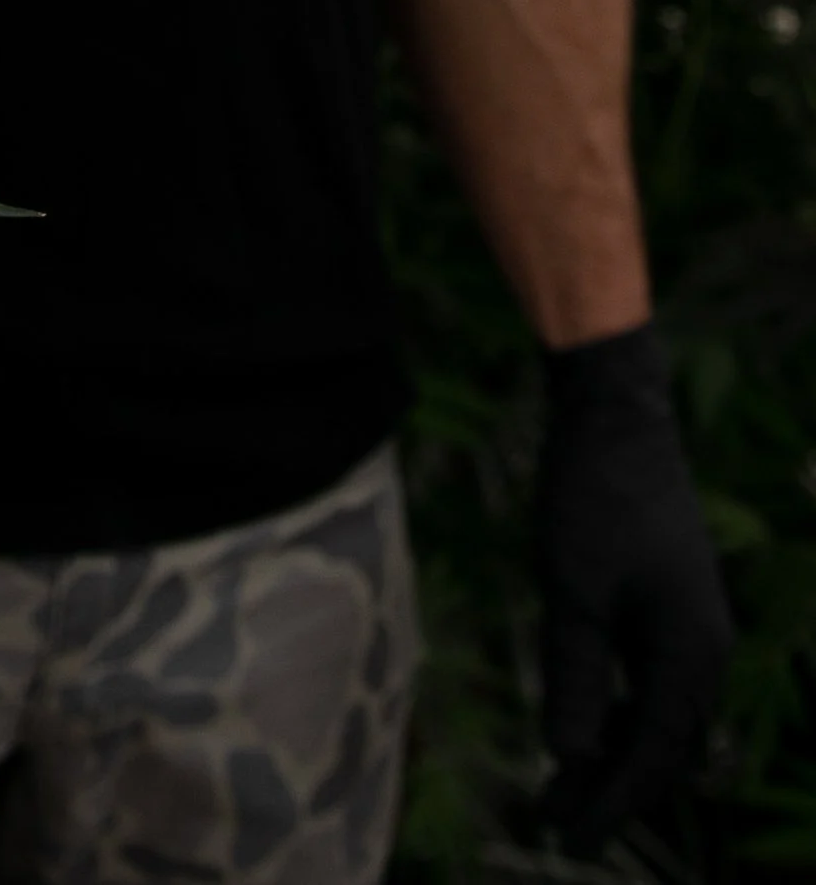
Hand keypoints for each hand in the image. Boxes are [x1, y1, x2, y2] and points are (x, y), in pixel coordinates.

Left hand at [536, 322, 732, 854]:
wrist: (616, 414)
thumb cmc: (592, 497)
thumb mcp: (571, 591)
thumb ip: (572, 676)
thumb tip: (568, 758)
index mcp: (690, 654)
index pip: (653, 757)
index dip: (611, 805)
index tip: (567, 842)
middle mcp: (705, 649)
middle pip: (664, 748)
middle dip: (613, 789)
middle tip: (552, 821)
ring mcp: (693, 625)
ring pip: (660, 716)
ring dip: (615, 750)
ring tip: (557, 780)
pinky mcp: (672, 605)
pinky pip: (654, 682)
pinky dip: (619, 710)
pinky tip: (581, 719)